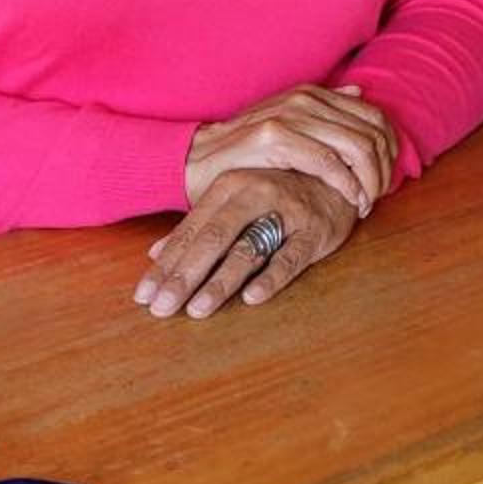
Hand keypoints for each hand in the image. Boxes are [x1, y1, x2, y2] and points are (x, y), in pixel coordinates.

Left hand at [134, 169, 358, 319]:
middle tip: (161, 308)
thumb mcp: (236, 200)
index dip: (165, 265)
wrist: (339, 174)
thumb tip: (155, 254)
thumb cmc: (279, 191)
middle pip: (213, 239)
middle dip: (184, 276)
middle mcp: (255, 194)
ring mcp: (287, 212)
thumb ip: (198, 226)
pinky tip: (252, 298)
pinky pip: (292, 256)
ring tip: (197, 309)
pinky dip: (273, 277)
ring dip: (221, 281)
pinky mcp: (315, 230)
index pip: (190, 231)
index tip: (143, 296)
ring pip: (248, 249)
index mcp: (230, 186)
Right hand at [184, 87, 399, 216]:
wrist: (198, 160)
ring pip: (356, 148)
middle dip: (383, 170)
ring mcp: (290, 116)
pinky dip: (347, 185)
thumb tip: (359, 92)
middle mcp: (305, 99)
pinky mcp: (275, 138)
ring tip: (365, 203)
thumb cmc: (246, 150)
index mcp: (312, 94)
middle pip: (372, 133)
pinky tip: (350, 200)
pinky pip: (329, 163)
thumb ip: (324, 109)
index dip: (390, 149)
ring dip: (369, 181)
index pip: (374, 116)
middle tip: (377, 197)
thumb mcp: (287, 122)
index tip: (386, 178)